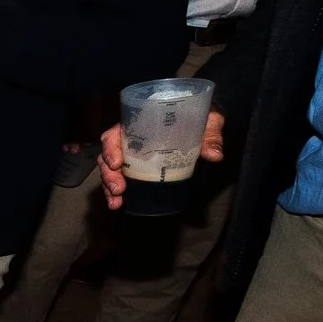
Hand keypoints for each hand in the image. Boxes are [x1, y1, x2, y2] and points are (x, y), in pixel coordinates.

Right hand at [97, 110, 226, 208]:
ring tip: (116, 202)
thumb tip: (214, 155)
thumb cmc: (199, 118)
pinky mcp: (139, 168)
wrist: (203, 122)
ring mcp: (133, 156)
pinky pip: (121, 179)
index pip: (115, 134)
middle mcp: (131, 140)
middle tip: (118, 190)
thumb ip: (210, 135)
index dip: (110, 148)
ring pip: (111, 170)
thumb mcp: (207, 121)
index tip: (116, 164)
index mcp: (139, 125)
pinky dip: (117, 193)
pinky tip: (119, 203)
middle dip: (109, 175)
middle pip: (108, 156)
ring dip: (109, 187)